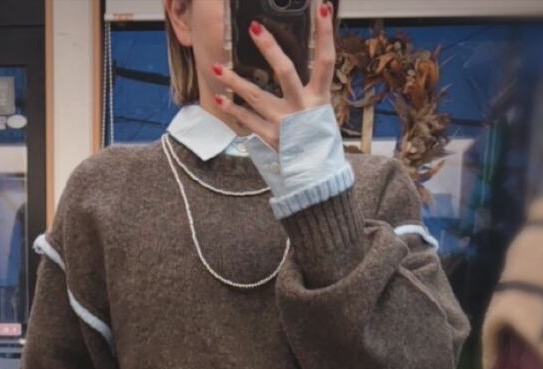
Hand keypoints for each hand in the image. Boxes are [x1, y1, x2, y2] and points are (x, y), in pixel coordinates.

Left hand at [211, 2, 336, 151]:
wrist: (317, 176)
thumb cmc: (318, 139)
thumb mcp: (321, 112)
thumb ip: (310, 89)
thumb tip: (292, 66)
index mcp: (320, 98)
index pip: (326, 60)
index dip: (325, 33)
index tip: (321, 6)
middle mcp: (302, 107)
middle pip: (285, 72)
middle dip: (270, 48)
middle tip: (254, 27)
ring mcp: (284, 123)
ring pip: (256, 96)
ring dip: (235, 81)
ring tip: (216, 67)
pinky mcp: (270, 138)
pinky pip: (247, 121)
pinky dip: (233, 110)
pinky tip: (221, 98)